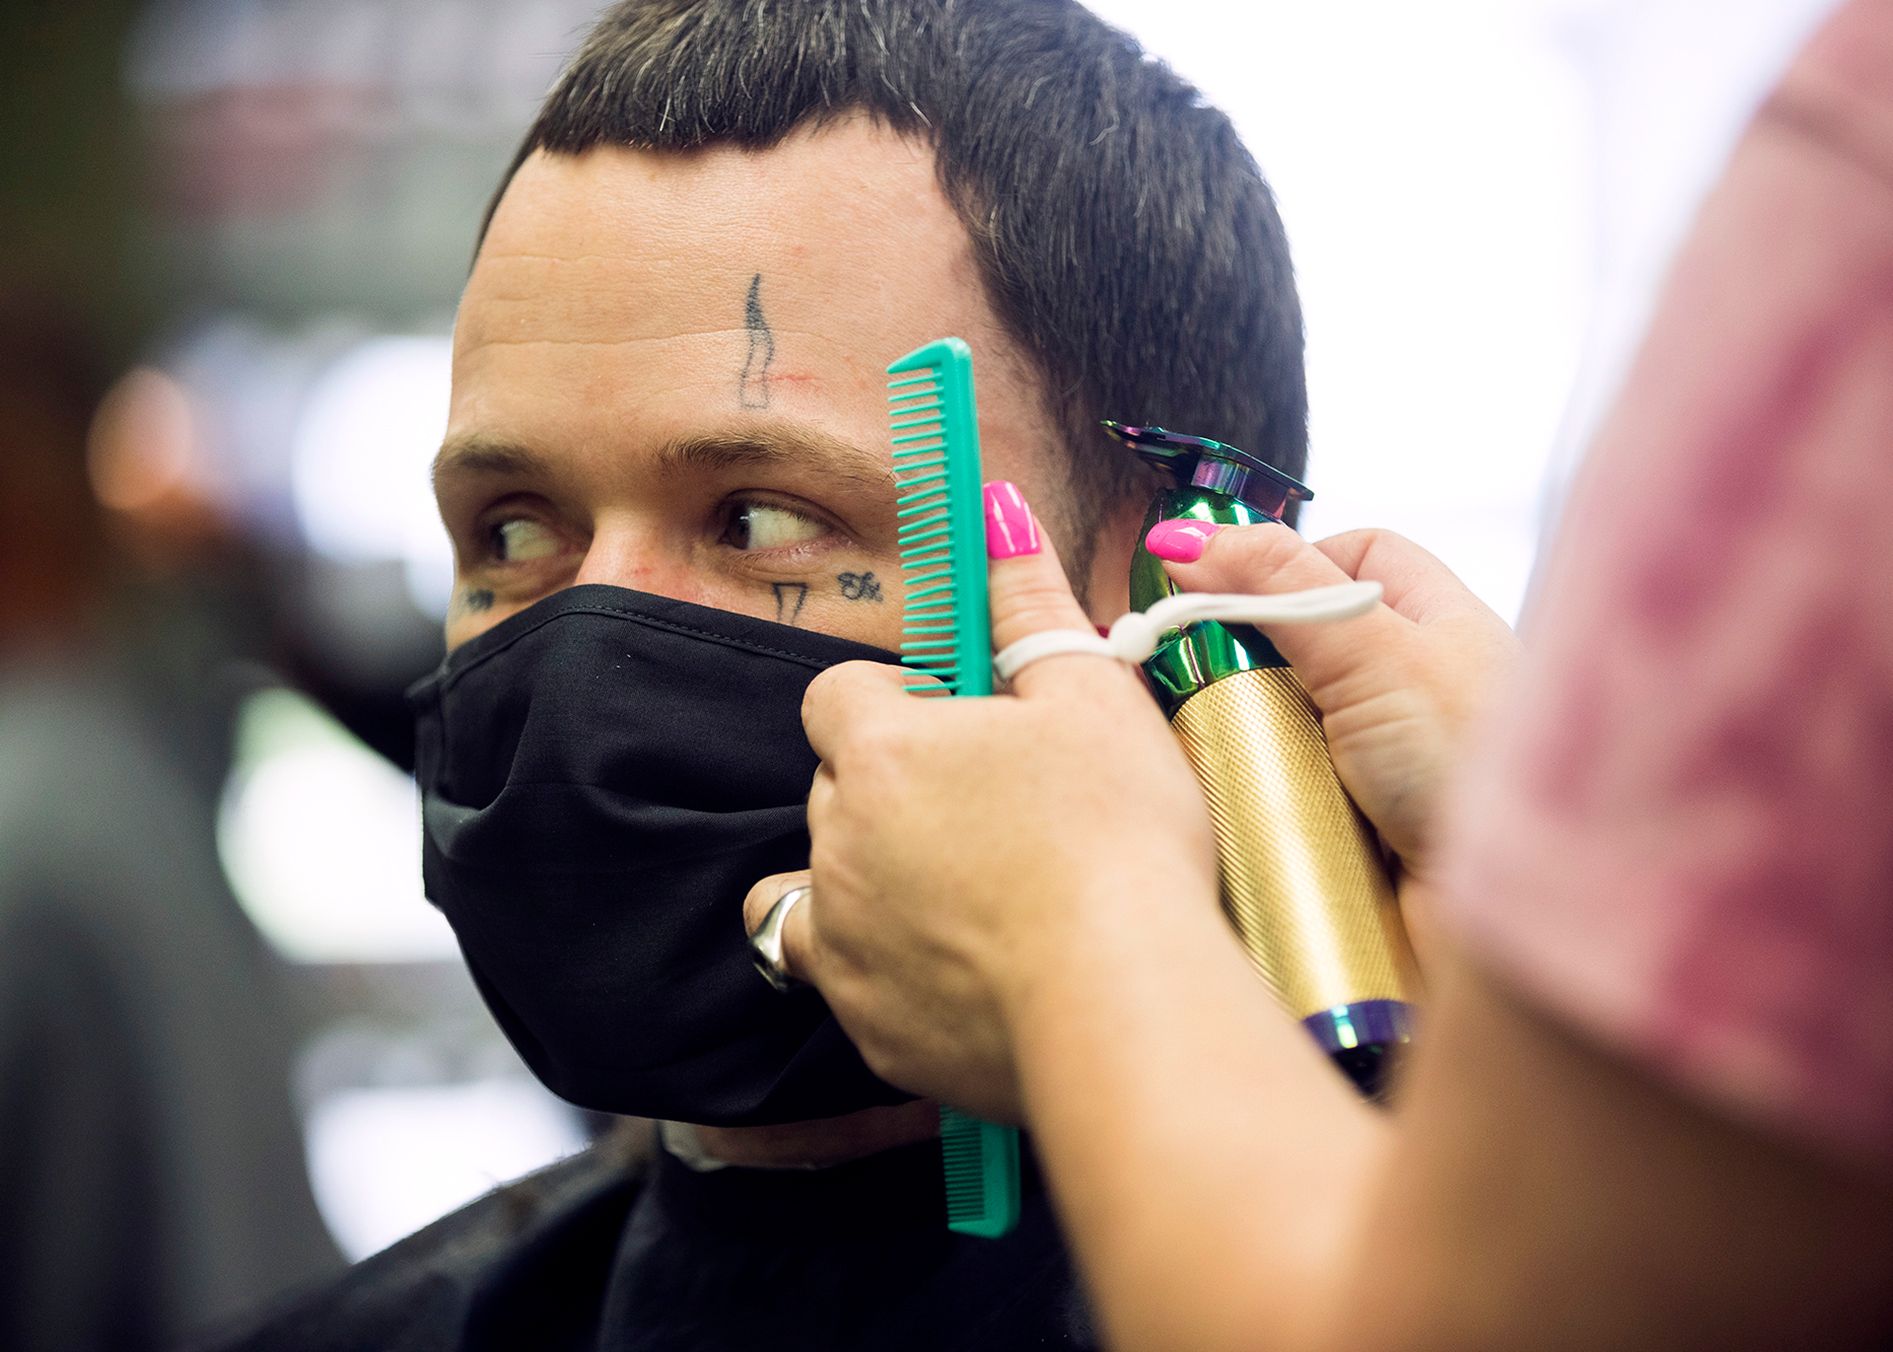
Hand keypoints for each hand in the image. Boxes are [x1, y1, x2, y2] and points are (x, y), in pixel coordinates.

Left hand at [745, 486, 1219, 1119]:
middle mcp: (837, 839)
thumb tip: (997, 510)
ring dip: (864, 878)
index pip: (836, 695)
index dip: (894, 702)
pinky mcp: (867, 1025)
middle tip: (988, 810)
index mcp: (880, 751)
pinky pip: (842, 978)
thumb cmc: (1117, 839)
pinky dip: (880, 966)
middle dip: (889, 789)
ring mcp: (843, 938)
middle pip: (832, 788)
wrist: (1124, 999)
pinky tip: (956, 966)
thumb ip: (1029, 602)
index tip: (955, 726)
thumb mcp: (1092, 695)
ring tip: (951, 891)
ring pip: (815, 887)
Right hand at [1150, 519, 1519, 892]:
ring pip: (1283, 727)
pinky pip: (1283, 800)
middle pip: (1301, 646)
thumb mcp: (1373, 650)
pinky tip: (1243, 813)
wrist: (1512, 916)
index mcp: (1437, 624)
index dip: (1286, 563)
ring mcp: (1384, 765)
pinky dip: (1257, 802)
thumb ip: (1280, 587)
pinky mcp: (1356, 832)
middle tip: (1200, 680)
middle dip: (1248, 663)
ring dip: (1249, 740)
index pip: (1353, 555)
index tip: (1224, 592)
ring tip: (1223, 754)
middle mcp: (1414, 688)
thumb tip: (1187, 536)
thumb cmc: (1473, 767)